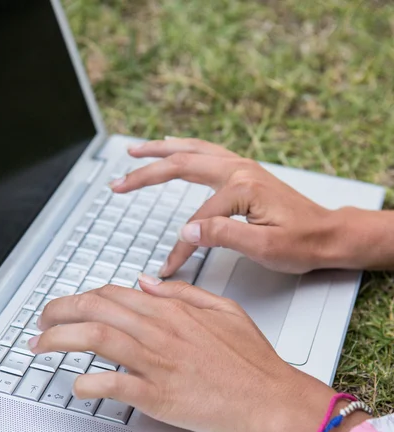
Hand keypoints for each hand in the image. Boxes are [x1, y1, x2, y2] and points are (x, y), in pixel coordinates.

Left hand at [29, 277, 351, 431]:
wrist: (270, 398)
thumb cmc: (251, 360)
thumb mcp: (224, 310)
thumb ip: (183, 293)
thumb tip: (147, 282)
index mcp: (174, 310)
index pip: (115, 294)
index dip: (83, 299)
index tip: (70, 308)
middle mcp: (161, 331)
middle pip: (97, 310)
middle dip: (59, 312)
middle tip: (42, 323)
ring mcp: (158, 363)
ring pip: (97, 338)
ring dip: (60, 340)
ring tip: (41, 347)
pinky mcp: (159, 396)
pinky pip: (113, 384)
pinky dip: (88, 383)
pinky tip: (76, 385)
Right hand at [111, 138, 350, 275]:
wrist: (328, 235)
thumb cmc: (302, 243)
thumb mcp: (264, 247)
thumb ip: (223, 236)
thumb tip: (187, 231)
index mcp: (241, 188)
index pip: (197, 221)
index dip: (180, 247)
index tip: (168, 269)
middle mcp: (239, 170)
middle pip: (182, 165)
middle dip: (146, 173)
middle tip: (118, 182)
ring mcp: (242, 167)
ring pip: (192, 150)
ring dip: (160, 150)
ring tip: (134, 150)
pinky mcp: (245, 173)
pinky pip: (206, 152)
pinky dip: (184, 149)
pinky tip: (173, 148)